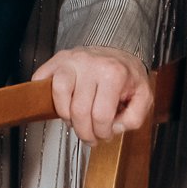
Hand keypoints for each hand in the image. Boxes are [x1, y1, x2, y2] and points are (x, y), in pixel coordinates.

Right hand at [34, 46, 151, 144]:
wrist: (118, 50)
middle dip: (84, 132)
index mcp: (113, 73)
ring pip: (58, 93)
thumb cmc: (128, 75)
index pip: (101, 116)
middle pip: (78, 110)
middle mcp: (90, 64)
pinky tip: (61, 103)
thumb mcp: (144, 96)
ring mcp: (71, 60)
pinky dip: (47, 95)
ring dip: (65, 115)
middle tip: (90, 137)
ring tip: (74, 120)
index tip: (104, 135)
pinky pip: (42, 77)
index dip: (102, 133)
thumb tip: (113, 128)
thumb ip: (135, 118)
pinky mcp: (58, 59)